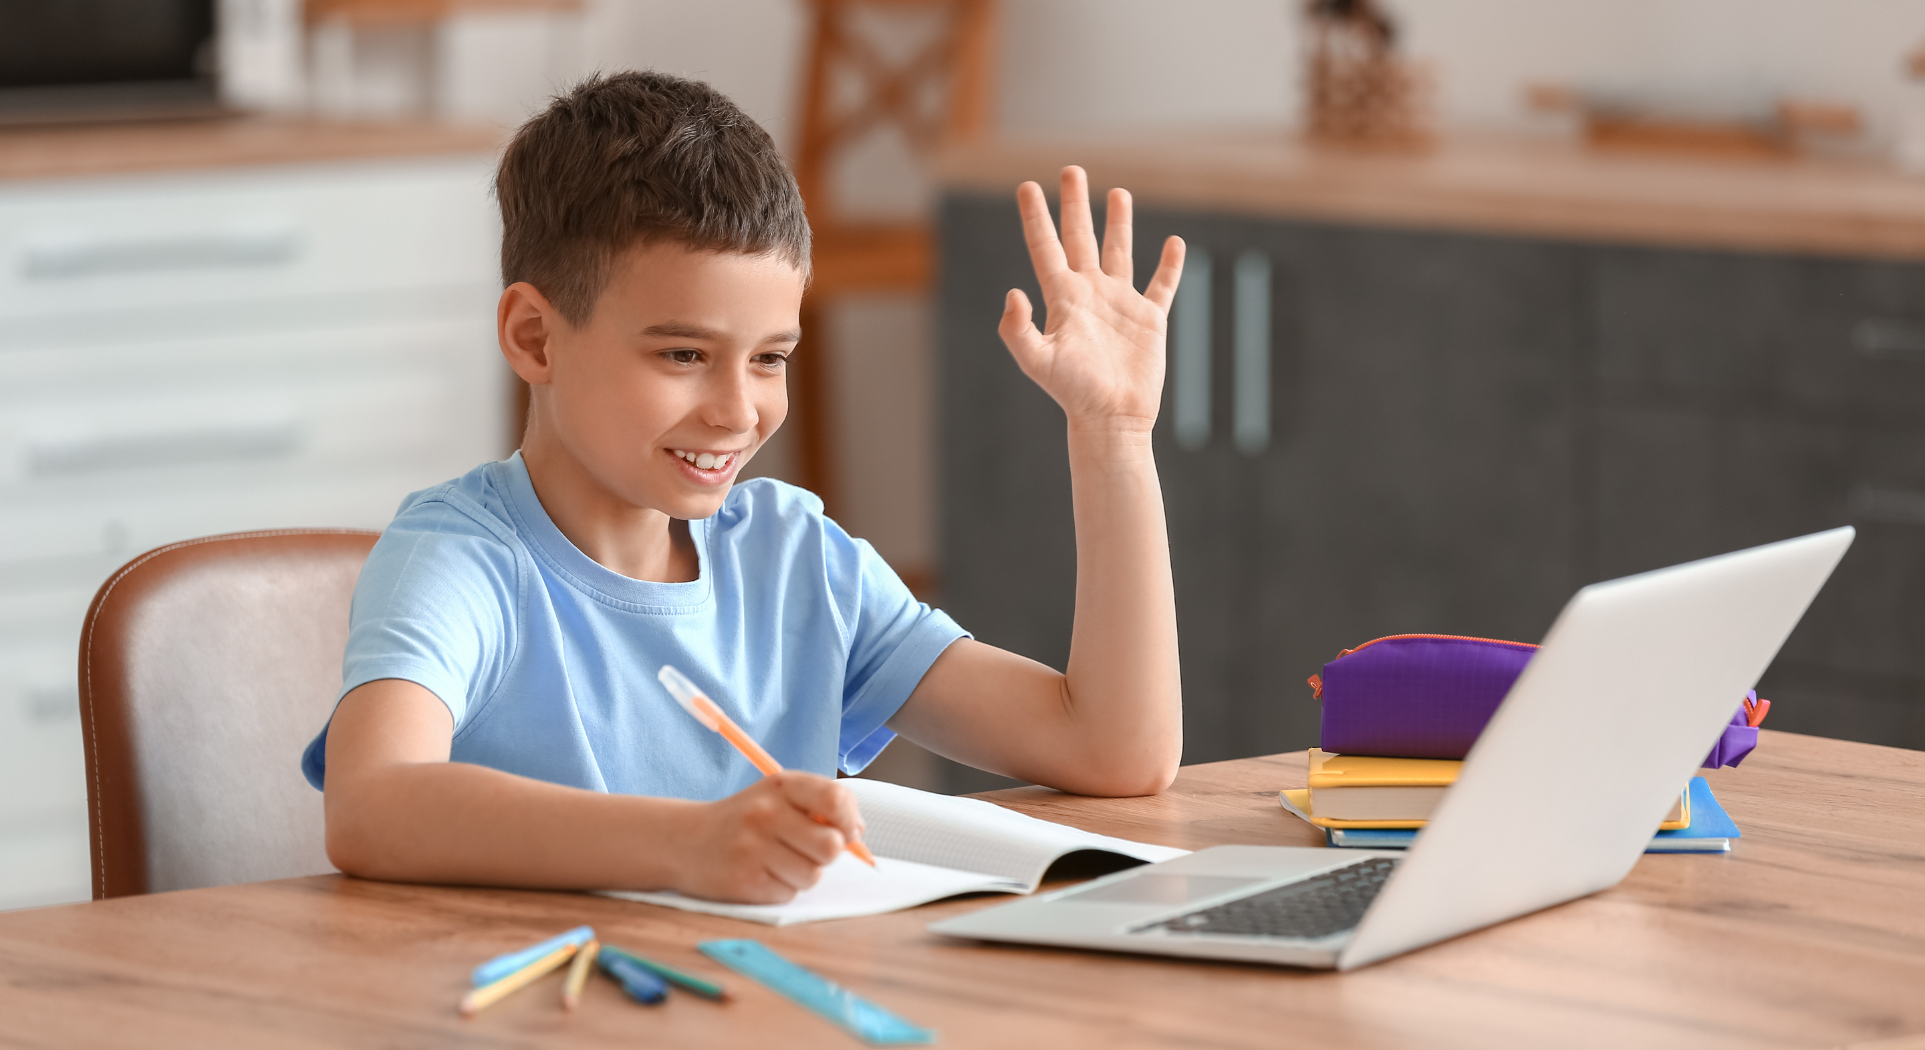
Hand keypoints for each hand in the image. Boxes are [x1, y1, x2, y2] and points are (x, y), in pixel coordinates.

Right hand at [672, 772, 864, 903]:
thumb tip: (857, 831)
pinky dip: (782, 888)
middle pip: (831, 846)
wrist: (685, 841)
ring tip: (778, 861)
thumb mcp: (777, 797)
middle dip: (827, 854)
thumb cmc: (745, 820)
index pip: (835, 799)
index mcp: (780, 785)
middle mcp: (766, 813)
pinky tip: (761, 874)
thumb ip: (819, 805)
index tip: (845, 830)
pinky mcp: (744, 881)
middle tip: (807, 849)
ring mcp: (753, 848)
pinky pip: (789, 893)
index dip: (849, 819)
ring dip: (803, 874)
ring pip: (812, 875)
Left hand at [999, 166, 1184, 430]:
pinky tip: (1174, 243)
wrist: (1111, 418)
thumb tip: (1013, 292)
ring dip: (1117, 223)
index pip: (1046, 248)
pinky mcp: (1149, 320)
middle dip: (1075, 205)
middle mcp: (1089, 294)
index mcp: (1062, 299)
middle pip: (1080, 239)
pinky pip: (1162, 286)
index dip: (1036, 218)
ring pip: (1118, 252)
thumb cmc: (1072, 393)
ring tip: (1117, 192)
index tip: (1026, 186)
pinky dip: (1169, 266)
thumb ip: (1018, 329)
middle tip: (1071, 171)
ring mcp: (1120, 305)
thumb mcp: (1038, 362)